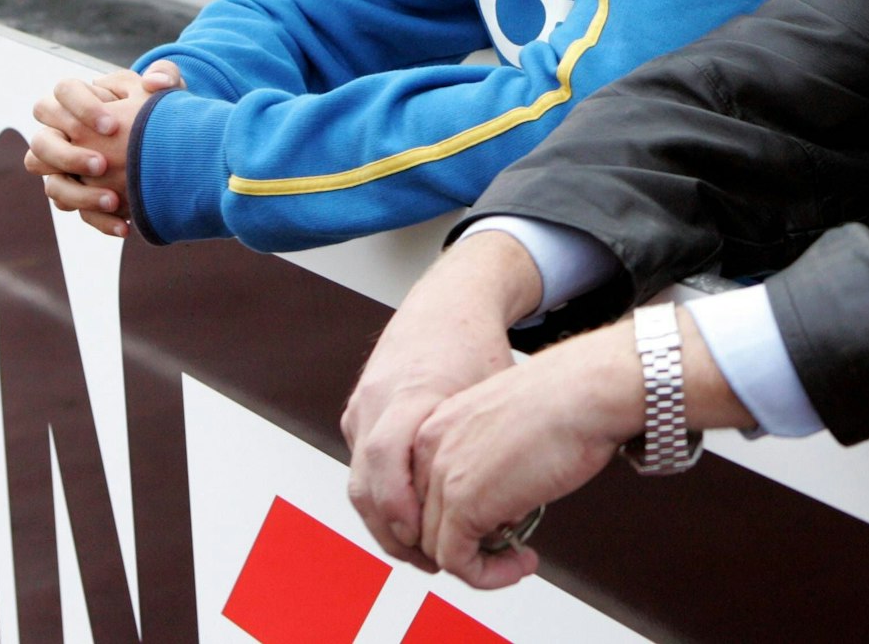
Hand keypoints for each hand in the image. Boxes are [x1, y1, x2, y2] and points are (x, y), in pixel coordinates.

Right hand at [23, 61, 183, 237]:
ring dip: (79, 195)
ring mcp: (66, 168)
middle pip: (40, 142)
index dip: (80, 108)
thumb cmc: (163, 111)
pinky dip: (99, 221)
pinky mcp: (80, 196)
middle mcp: (64, 134)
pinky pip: (76, 212)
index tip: (111, 126)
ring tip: (114, 200)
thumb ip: (167, 76)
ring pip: (52, 184)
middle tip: (102, 165)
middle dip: (68, 156)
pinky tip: (126, 226)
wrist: (173, 145)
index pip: (61, 93)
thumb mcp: (170, 93)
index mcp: (80, 100)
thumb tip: (154, 82)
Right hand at [343, 233, 543, 571]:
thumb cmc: (477, 346)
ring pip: (360, 488)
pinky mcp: (358, 414)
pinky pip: (362, 470)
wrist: (448, 303)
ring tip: (429, 552)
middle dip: (399, 537)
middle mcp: (375, 404)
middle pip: (366, 492)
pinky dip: (386, 500)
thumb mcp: (493, 396)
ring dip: (390, 526)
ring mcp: (361, 409)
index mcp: (408, 396)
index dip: (405, 514)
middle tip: (437, 564)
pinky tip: (417, 517)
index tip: (435, 546)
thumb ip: (490, 451)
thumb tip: (510, 515)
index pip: (387, 470)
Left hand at [410, 307, 755, 587]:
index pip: (422, 492)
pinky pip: (458, 562)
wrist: (589, 390)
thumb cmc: (568, 398)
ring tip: (518, 559)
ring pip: (438, 547)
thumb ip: (488, 459)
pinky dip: (488, 575)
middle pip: (426, 521)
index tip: (487, 529)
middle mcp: (430, 447)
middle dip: (466, 543)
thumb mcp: (509, 426)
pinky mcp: (463, 503)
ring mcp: (443, 474)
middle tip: (506, 548)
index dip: (453, 519)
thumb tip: (497, 502)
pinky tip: (522, 562)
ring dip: (480, 564)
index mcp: (438, 423)